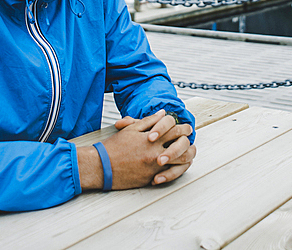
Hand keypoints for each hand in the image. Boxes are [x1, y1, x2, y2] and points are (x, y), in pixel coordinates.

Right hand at [79, 110, 195, 189]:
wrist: (101, 167)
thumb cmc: (114, 147)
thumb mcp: (131, 130)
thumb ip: (149, 121)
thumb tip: (163, 113)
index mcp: (152, 138)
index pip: (175, 129)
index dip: (183, 128)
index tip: (186, 128)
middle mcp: (156, 152)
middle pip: (182, 145)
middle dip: (188, 141)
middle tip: (190, 140)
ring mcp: (155, 167)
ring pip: (180, 162)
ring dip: (187, 157)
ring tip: (188, 154)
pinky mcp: (151, 178)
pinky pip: (170, 175)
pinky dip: (176, 170)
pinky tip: (177, 166)